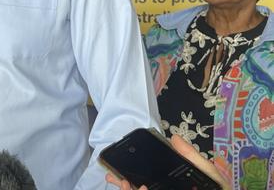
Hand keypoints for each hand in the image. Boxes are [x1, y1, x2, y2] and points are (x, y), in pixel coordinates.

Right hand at [104, 134, 230, 189]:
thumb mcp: (207, 174)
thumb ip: (191, 157)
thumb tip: (174, 138)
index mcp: (169, 188)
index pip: (145, 184)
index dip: (130, 179)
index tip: (119, 170)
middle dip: (123, 185)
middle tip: (115, 176)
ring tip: (124, 182)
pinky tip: (140, 188)